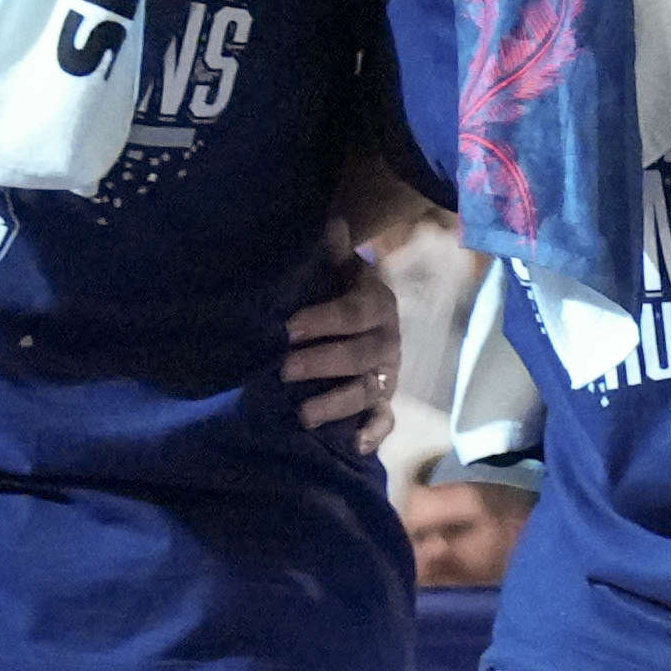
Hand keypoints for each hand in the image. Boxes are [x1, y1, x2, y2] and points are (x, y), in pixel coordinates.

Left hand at [281, 260, 400, 435]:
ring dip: (338, 403)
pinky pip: (386, 419)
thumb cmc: (339, 288)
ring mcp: (387, 374)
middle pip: (360, 355)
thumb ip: (332, 251)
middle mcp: (387, 341)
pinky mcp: (384, 400)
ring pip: (369, 391)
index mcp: (376, 304)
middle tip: (283, 370)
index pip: (353, 313)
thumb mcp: (339, 266)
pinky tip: (355, 446)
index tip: (286, 329)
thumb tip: (331, 224)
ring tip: (303, 415)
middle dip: (322, 363)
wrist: (364, 310)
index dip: (322, 321)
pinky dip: (374, 433)